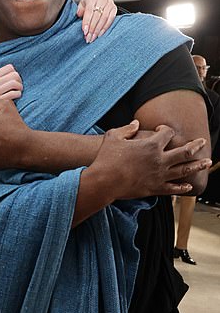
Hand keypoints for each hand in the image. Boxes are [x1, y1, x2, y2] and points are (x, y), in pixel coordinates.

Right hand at [0, 64, 22, 106]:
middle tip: (17, 86)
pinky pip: (13, 94)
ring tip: (17, 92)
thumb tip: (5, 75)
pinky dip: (17, 95)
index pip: (9, 68)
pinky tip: (15, 98)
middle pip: (14, 74)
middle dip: (19, 80)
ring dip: (19, 87)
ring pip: (15, 83)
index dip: (14, 73)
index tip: (13, 79)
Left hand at [76, 0, 116, 42]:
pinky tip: (100, 34)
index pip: (89, 10)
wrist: (98, 1)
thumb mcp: (82, 5)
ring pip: (104, 18)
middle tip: (88, 37)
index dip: (87, 21)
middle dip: (92, 28)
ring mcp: (109, 3)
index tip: (84, 31)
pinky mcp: (114, 8)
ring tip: (93, 38)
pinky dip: (105, 28)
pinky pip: (110, 20)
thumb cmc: (89, 5)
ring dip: (98, 30)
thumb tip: (79, 14)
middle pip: (97, 16)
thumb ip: (80, 9)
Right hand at [87, 123, 210, 200]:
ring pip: (184, 170)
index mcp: (151, 145)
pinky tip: (189, 186)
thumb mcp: (113, 136)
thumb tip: (136, 123)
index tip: (163, 130)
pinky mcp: (154, 188)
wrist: (104, 181)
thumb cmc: (106, 158)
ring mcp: (159, 175)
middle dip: (196, 145)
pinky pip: (172, 188)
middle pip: (185, 151)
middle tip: (203, 142)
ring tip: (207, 163)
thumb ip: (126, 129)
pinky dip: (182, 187)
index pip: (168, 134)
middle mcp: (160, 159)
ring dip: (197, 165)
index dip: (166, 130)